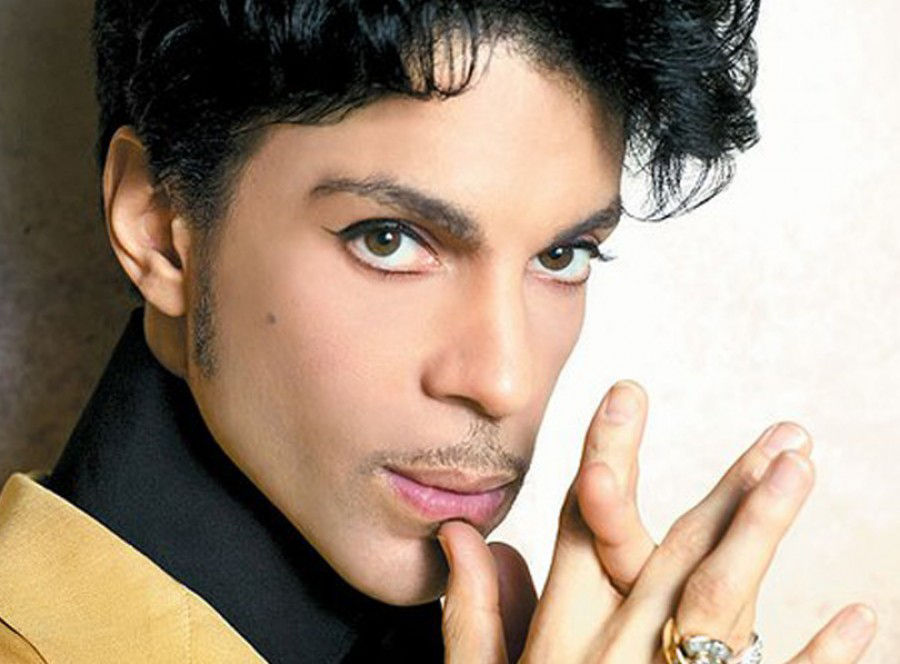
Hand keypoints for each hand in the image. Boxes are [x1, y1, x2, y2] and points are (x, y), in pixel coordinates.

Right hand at [437, 380, 876, 662]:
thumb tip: (465, 537)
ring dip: (762, 534)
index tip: (629, 395)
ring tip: (802, 475)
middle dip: (726, 488)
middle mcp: (609, 658)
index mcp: (557, 644)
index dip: (607, 457)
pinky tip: (861, 613)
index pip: (581, 530)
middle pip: (668, 554)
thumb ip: (473, 618)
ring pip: (716, 602)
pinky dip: (816, 658)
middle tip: (780, 433)